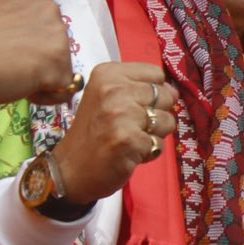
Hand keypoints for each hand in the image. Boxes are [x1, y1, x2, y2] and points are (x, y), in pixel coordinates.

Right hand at [0, 0, 73, 106]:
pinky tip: (23, 92)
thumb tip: (19, 39)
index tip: (11, 53)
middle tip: (12, 68)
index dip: (31, 44)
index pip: (44, 26)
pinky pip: (62, 90)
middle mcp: (51, 12)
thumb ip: (13, 23)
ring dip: (42, 77)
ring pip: (60, 66)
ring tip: (14, 79)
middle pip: (56, 44)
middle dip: (39, 59)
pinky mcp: (61, 65)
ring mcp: (59, 38)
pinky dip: (45, 96)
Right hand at [53, 62, 177, 204]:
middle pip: (165, 96)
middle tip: (129, 127)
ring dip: (154, 135)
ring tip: (129, 139)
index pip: (156, 74)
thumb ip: (139, 88)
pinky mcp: (128, 139)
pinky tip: (127, 153)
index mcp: (108, 74)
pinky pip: (159, 144)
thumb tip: (174, 92)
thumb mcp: (108, 98)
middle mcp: (113, 89)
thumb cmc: (93, 133)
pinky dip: (148, 152)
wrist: (69, 170)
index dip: (152, 93)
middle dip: (155, 114)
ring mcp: (120, 114)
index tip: (133, 105)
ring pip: (167, 120)